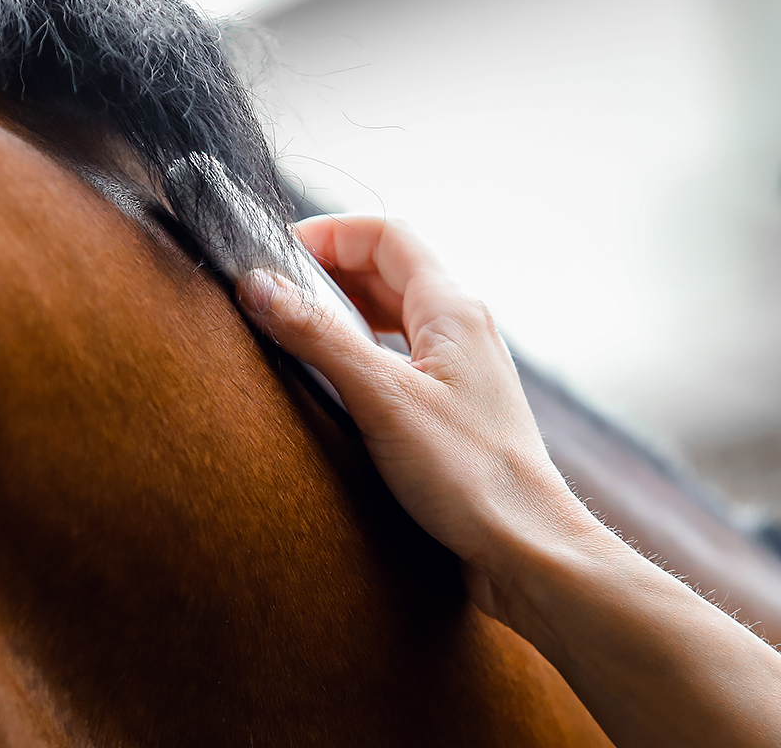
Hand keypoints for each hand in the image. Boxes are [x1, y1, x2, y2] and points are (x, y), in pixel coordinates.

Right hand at [238, 215, 596, 617]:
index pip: (385, 235)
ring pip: (392, 314)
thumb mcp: (382, 399)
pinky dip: (359, 352)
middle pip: (386, 270)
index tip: (276, 257)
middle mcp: (461, 328)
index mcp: (452, 308)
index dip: (327, 233)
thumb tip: (259, 286)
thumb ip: (319, 336)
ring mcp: (459, 367)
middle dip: (326, 272)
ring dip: (342, 312)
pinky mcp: (452, 406)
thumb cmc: (469, 475)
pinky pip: (398, 355)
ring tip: (294, 332)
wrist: (525, 550)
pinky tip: (332, 381)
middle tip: (273, 295)